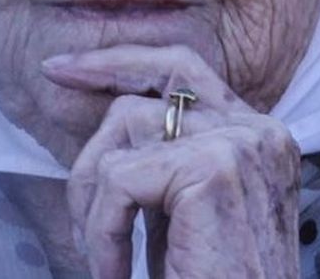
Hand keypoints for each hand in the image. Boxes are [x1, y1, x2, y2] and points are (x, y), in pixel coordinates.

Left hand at [41, 44, 300, 278]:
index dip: (115, 62)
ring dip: (92, 203)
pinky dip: (101, 229)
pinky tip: (114, 270)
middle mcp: (259, 130)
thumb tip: (104, 129)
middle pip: (138, 102)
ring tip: (103, 257)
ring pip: (121, 135)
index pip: (181, 68)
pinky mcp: (212, 169)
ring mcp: (239, 144)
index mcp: (259, 136)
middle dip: (88, 151)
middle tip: (70, 207)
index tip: (59, 71)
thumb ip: (161, 161)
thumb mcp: (184, 213)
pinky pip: (118, 179)